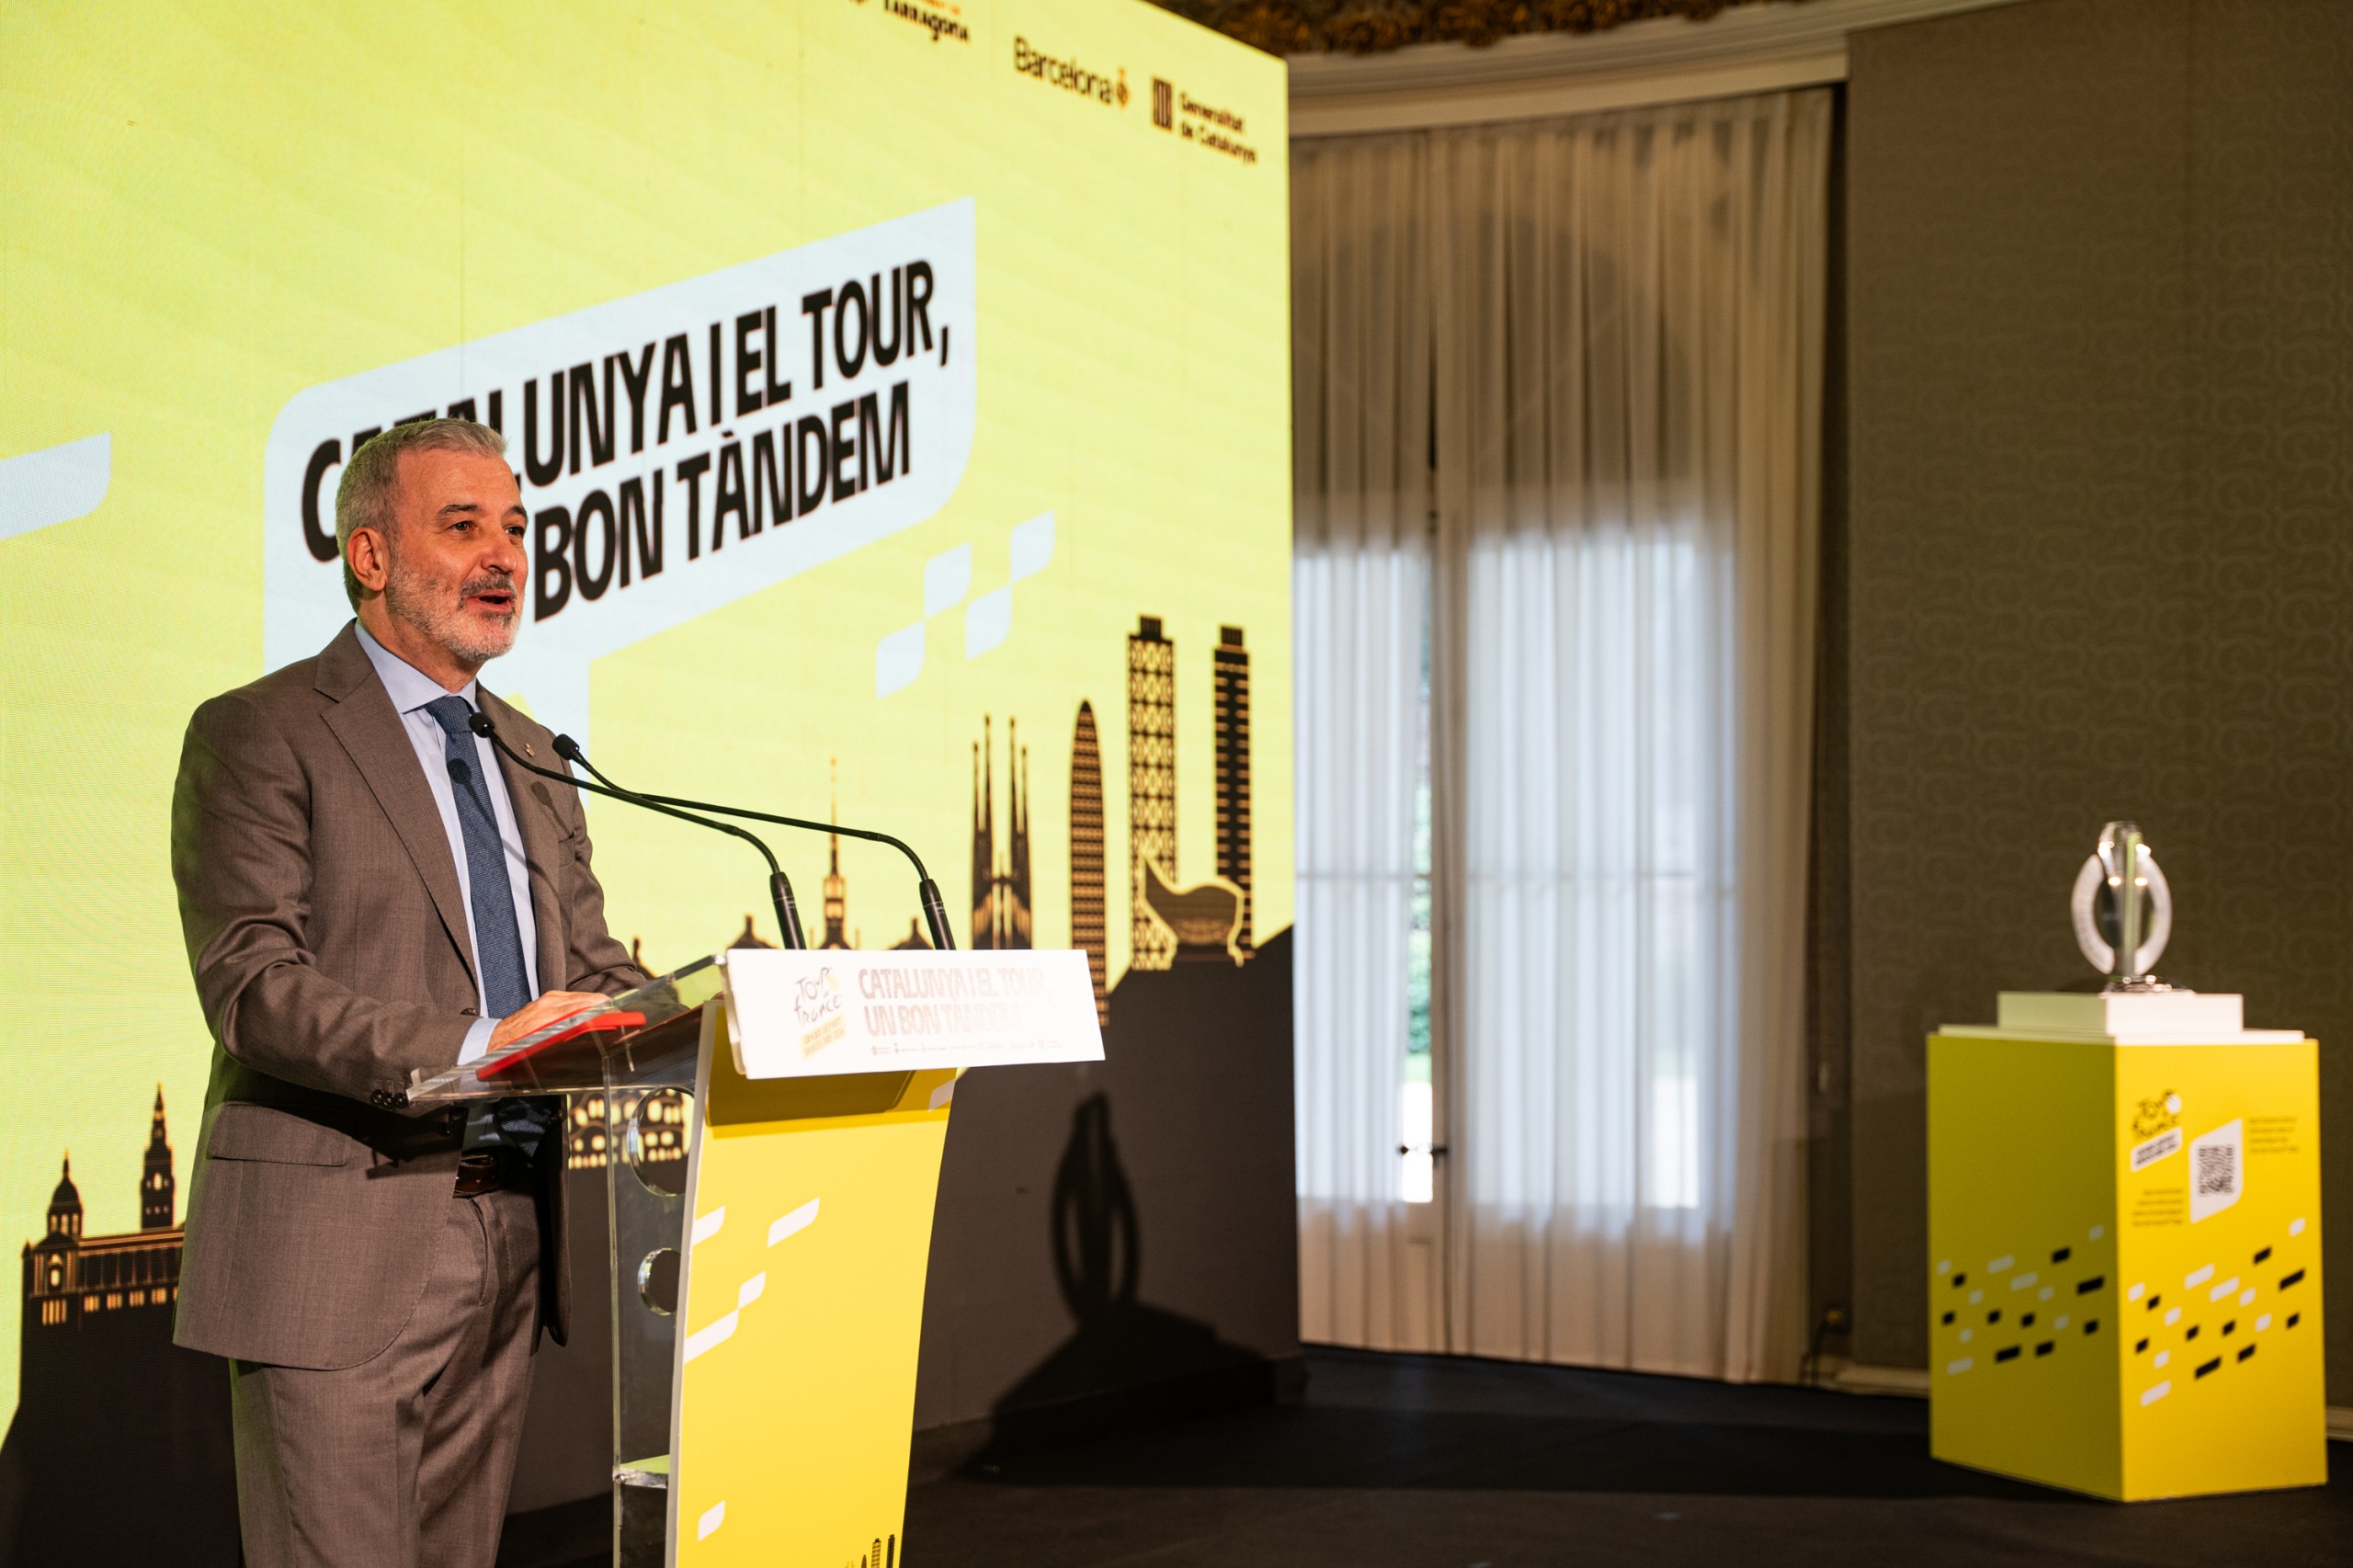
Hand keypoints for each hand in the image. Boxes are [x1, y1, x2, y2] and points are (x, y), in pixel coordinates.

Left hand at [487, 990, 610, 1051]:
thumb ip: (566, 1040)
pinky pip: (573, 998)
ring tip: (610, 1017)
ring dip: (596, 1005)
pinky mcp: (547, 999)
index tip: (620, 1015)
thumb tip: (589, 1035)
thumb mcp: (541, 1051)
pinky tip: (591, 1014)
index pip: (586, 1007)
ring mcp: (549, 998)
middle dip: (606, 1007)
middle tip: (621, 1018)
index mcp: (550, 1015)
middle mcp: (550, 1002)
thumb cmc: (514, 1050)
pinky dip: (585, 1004)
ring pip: (582, 997)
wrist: (491, 1041)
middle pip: (589, 999)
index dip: (605, 1011)